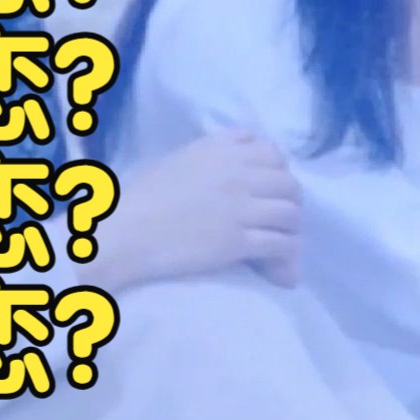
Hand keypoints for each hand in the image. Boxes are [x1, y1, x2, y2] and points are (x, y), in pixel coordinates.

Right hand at [87, 131, 300, 291]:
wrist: (128, 230)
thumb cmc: (142, 196)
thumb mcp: (179, 158)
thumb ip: (213, 152)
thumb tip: (239, 149)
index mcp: (221, 149)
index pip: (272, 152)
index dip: (278, 171)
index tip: (272, 188)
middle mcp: (238, 172)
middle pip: (288, 184)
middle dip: (290, 203)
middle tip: (281, 221)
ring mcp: (241, 206)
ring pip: (290, 214)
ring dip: (291, 232)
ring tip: (283, 247)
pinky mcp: (239, 239)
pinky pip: (280, 244)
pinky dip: (286, 258)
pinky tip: (280, 270)